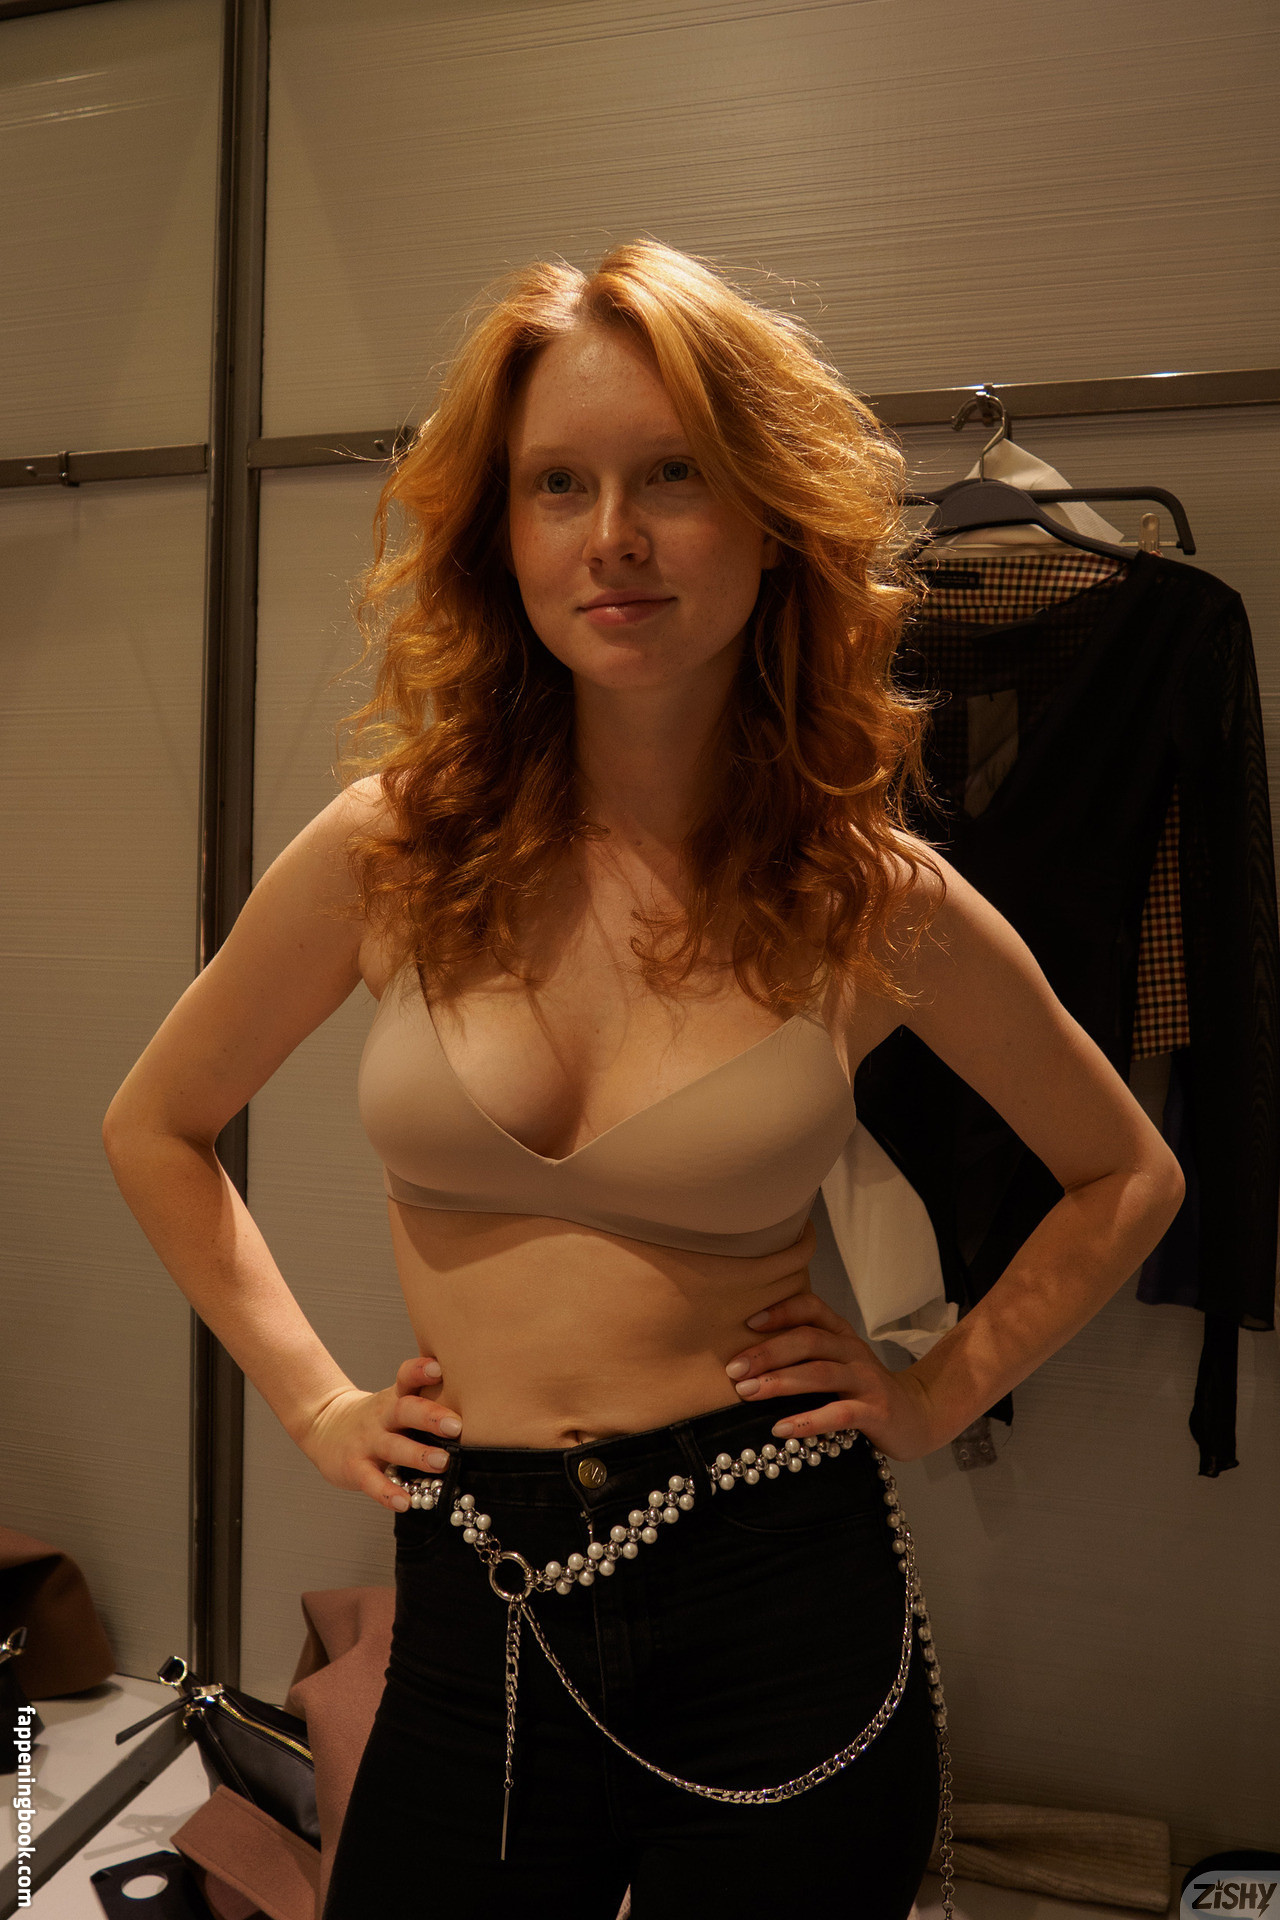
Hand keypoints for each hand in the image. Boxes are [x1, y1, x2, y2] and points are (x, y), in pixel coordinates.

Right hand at [298, 1355, 461, 1511]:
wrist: (324, 1428)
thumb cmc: (377, 1419)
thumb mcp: (396, 1402)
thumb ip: (428, 1402)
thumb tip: (481, 1407)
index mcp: (395, 1397)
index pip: (407, 1378)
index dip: (420, 1371)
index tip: (439, 1367)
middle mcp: (382, 1417)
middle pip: (405, 1410)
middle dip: (430, 1417)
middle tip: (456, 1425)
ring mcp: (367, 1442)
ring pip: (393, 1447)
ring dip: (418, 1455)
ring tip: (442, 1463)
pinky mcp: (355, 1467)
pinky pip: (372, 1481)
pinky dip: (388, 1492)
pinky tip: (405, 1502)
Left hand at [725, 1292, 938, 1462]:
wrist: (919, 1416)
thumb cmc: (865, 1390)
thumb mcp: (839, 1363)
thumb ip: (806, 1355)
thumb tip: (747, 1360)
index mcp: (842, 1335)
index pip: (812, 1308)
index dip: (781, 1310)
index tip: (747, 1323)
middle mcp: (853, 1351)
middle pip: (808, 1340)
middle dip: (767, 1353)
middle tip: (733, 1370)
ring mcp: (866, 1381)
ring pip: (820, 1373)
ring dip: (780, 1382)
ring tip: (747, 1393)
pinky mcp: (876, 1412)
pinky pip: (839, 1413)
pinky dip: (807, 1420)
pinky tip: (780, 1428)